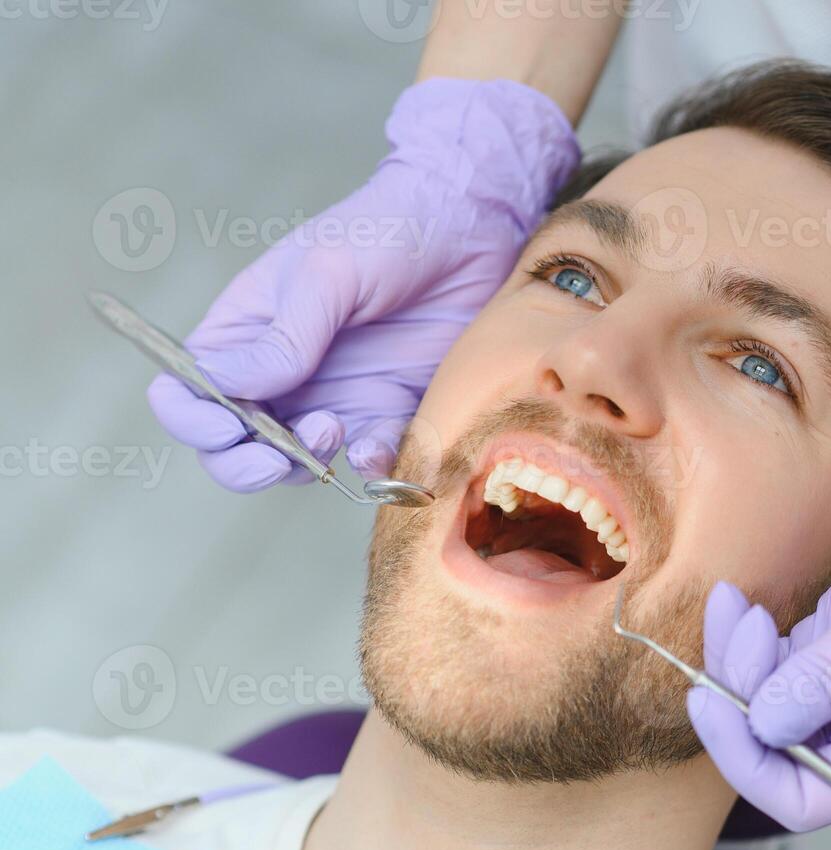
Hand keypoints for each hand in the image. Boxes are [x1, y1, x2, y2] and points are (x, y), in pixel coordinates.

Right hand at [147, 78, 578, 490]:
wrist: (471, 228)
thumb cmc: (387, 230)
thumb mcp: (326, 273)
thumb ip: (283, 337)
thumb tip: (222, 386)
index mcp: (244, 332)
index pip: (186, 392)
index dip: (193, 421)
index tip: (229, 426)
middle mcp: (281, 373)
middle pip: (233, 445)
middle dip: (245, 465)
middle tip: (279, 457)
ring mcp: (335, 395)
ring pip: (296, 463)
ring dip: (306, 464)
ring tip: (335, 427)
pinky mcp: (390, 409)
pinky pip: (367, 457)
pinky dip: (366, 465)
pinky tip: (376, 450)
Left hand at [688, 392, 830, 830]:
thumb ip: (826, 676)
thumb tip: (762, 725)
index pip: (804, 798)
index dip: (749, 764)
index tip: (717, 705)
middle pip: (774, 748)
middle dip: (738, 696)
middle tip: (736, 632)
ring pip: (765, 700)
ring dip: (734, 660)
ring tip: (733, 606)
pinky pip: (773, 662)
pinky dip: (746, 639)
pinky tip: (737, 603)